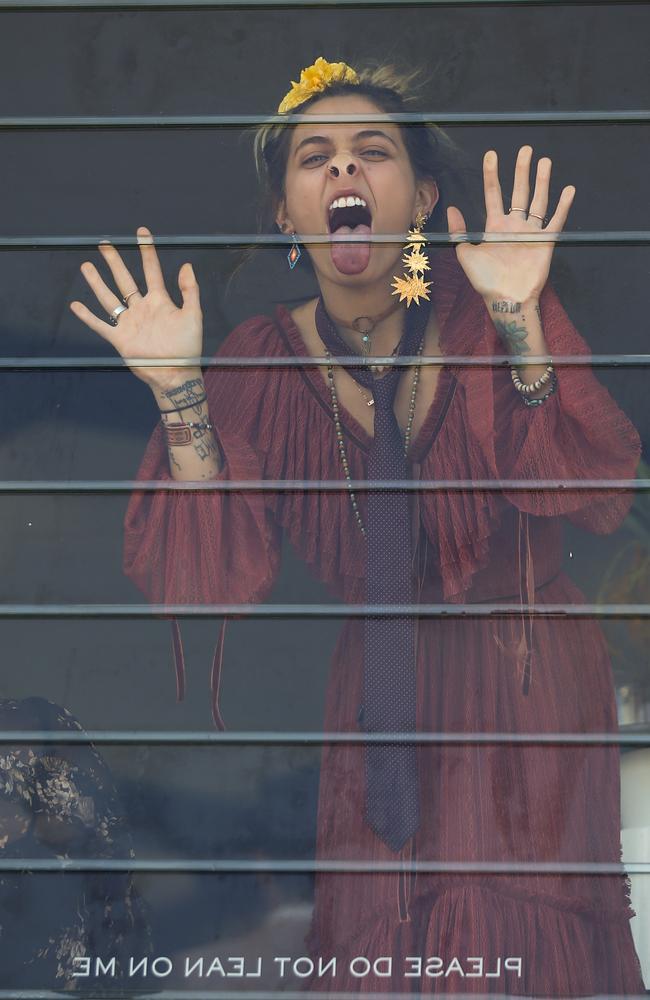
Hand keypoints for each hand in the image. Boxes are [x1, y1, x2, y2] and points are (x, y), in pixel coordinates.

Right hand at [69, 226, 202, 391]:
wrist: (175, 375)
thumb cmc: (187, 347)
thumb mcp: (193, 316)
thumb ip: (189, 291)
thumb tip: (186, 265)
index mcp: (160, 301)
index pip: (151, 270)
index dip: (147, 251)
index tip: (141, 233)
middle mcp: (142, 308)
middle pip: (125, 280)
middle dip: (115, 262)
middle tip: (104, 244)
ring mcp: (129, 323)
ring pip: (109, 298)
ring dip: (97, 283)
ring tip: (86, 266)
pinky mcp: (120, 339)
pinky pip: (101, 325)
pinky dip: (88, 316)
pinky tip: (76, 305)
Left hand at [446, 145, 575, 301]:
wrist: (505, 299)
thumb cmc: (484, 281)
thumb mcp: (465, 255)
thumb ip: (459, 232)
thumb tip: (451, 208)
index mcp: (494, 227)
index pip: (493, 194)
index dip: (492, 175)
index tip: (492, 154)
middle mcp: (513, 226)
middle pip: (518, 192)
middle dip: (521, 171)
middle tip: (525, 149)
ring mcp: (530, 233)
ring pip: (538, 201)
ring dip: (542, 182)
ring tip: (545, 162)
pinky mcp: (545, 243)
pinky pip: (556, 221)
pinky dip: (563, 206)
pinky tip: (568, 190)